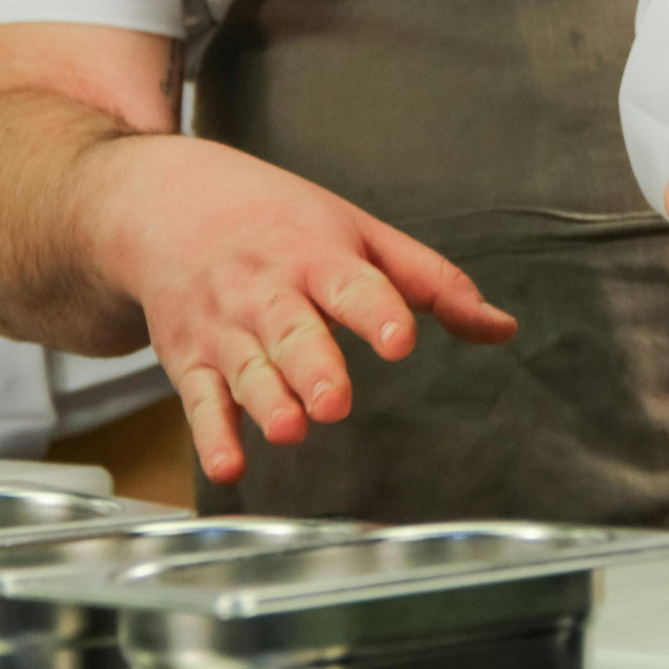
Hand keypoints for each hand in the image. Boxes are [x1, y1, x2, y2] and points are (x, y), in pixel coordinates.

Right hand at [0, 23, 516, 486]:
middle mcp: (268, 291)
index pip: (353, 284)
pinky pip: (198, 399)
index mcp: (319, 256)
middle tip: (336, 402)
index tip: (399, 341)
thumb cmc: (282, 222)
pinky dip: (211, 435)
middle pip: (293, 331)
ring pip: (246, 368)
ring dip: (267, 402)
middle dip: (314, 367)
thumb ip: (432, 284)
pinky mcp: (188, 358)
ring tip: (292, 429)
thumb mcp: (362, 234)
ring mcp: (225, 326)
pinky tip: (229, 466)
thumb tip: (502, 328)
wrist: (167, 203)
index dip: (376, 313)